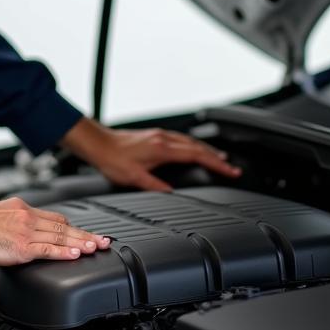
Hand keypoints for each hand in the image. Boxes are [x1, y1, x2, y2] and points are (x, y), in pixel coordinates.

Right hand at [0, 196, 110, 265]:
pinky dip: (65, 253)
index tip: (85, 233)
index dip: (73, 227)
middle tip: (104, 241)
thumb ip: (12, 221)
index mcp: (23, 208)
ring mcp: (27, 232)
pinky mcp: (22, 247)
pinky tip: (77, 255)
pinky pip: (49, 250)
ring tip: (98, 248)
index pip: (55, 217)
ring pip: (62, 238)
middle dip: (86, 234)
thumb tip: (16, 231)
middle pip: (64, 226)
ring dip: (83, 243)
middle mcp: (28, 217)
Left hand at [59, 117, 240, 191]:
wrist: (98, 143)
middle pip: (198, 146)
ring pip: (190, 141)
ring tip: (219, 158)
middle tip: (232, 167)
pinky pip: (181, 139)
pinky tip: (193, 150)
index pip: (197, 155)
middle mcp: (163, 138)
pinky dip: (193, 146)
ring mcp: (159, 135)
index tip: (230, 170)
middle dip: (217, 157)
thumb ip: (155, 186)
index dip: (216, 164)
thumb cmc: (112, 159)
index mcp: (162, 148)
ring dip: (206, 150)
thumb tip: (172, 194)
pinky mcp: (154, 135)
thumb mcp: (134, 178)